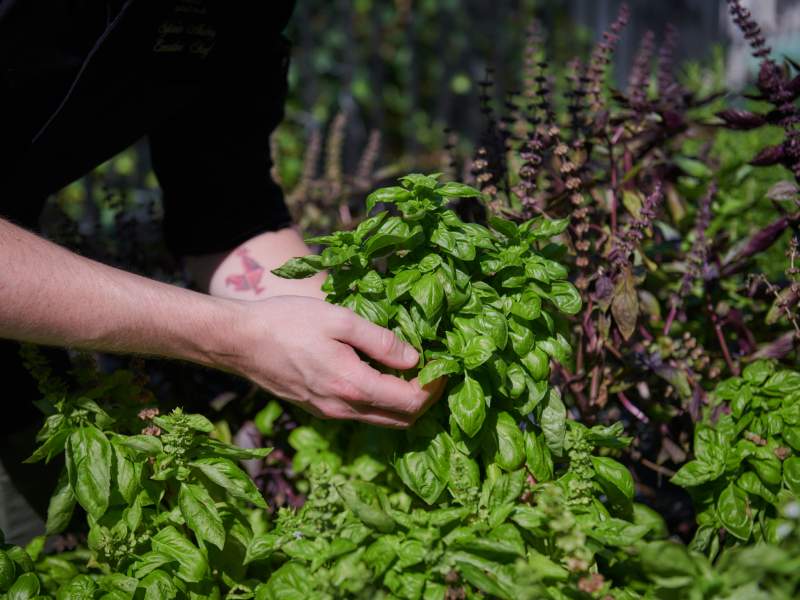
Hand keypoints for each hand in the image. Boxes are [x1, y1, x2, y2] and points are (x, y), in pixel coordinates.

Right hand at [221, 296, 444, 427]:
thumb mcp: (340, 320)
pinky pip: (360, 415)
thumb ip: (381, 341)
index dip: (434, 388)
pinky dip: (380, 403)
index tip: (444, 366)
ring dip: (402, 404)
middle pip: (400, 420)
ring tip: (412, 373)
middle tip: (434, 372)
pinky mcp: (318, 409)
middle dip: (424, 400)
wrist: (240, 341)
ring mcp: (329, 413)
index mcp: (353, 386)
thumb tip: (415, 359)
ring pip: (380, 420)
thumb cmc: (288, 322)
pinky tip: (380, 376)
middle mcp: (343, 409)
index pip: (411, 403)